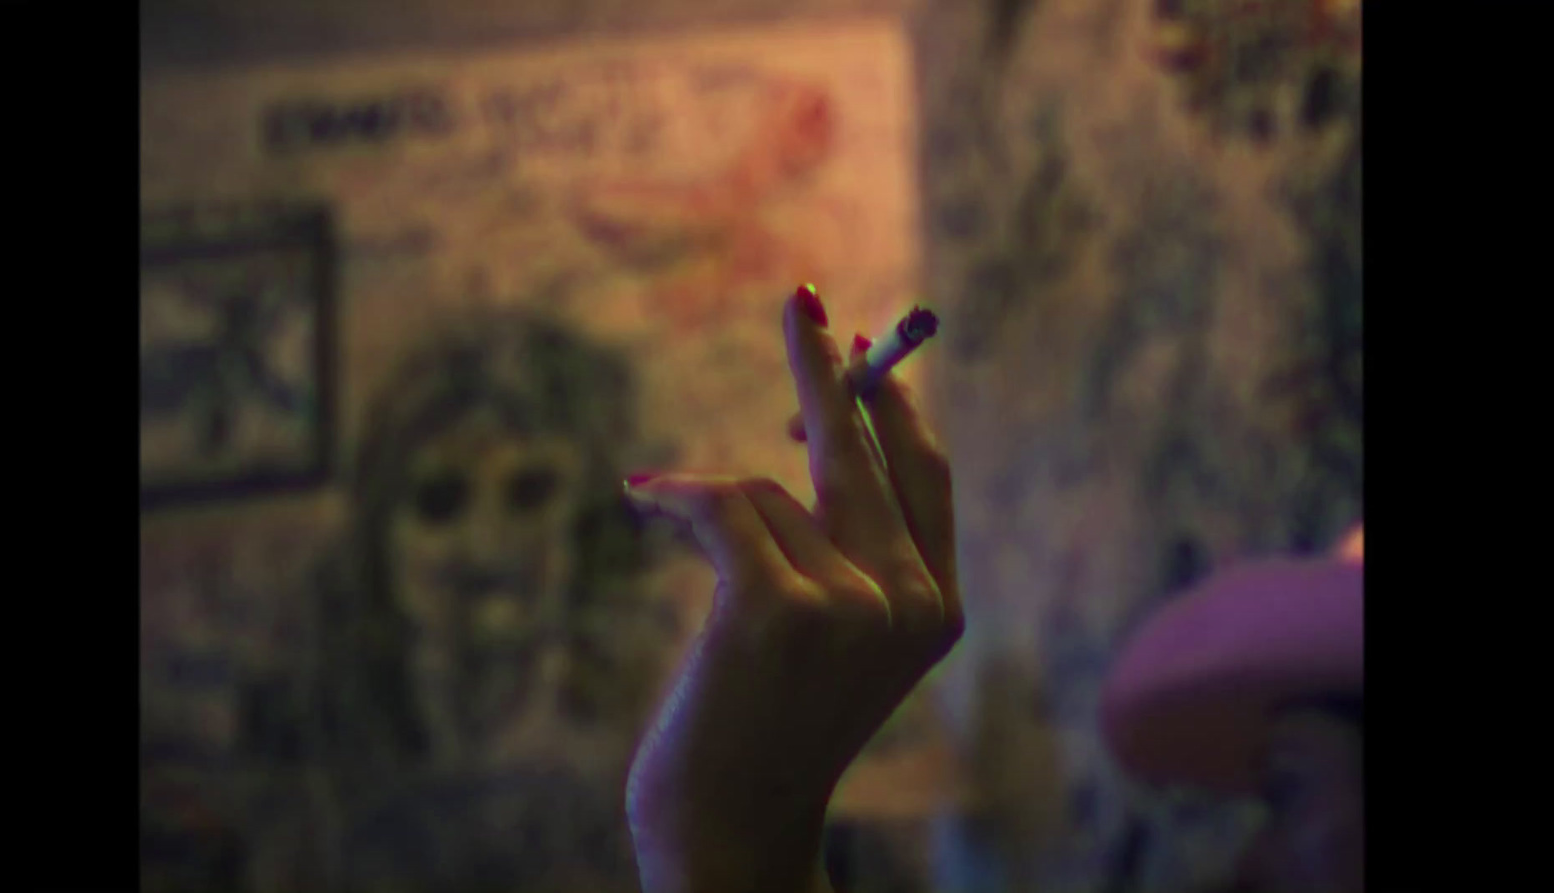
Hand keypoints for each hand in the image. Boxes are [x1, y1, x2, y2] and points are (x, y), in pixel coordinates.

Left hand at [622, 285, 962, 892]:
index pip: (925, 475)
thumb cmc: (765, 731)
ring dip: (706, 507)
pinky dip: (671, 499)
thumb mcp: (827, 637)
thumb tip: (803, 438)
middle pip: (866, 448)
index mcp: (938, 607)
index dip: (893, 404)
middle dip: (826, 366)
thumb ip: (836, 551)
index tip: (863, 346)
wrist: (732, 837)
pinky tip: (641, 500)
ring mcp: (851, 603)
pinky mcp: (778, 608)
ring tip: (670, 532)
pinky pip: (716, 505)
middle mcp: (912, 600)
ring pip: (765, 490)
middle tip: (800, 300)